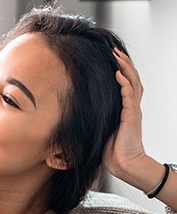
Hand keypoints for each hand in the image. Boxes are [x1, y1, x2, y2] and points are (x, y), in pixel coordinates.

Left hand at [103, 47, 147, 180]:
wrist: (125, 164)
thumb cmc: (113, 152)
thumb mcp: (102, 131)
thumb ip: (97, 120)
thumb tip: (81, 115)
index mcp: (125, 110)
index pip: (126, 84)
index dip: (121, 70)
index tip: (111, 58)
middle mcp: (131, 107)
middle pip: (131, 78)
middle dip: (123, 62)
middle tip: (115, 49)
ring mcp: (132, 111)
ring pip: (132, 82)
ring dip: (124, 67)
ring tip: (117, 55)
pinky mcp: (131, 116)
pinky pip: (128, 95)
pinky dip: (124, 83)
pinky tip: (118, 73)